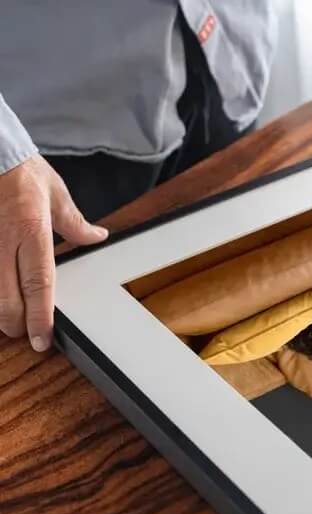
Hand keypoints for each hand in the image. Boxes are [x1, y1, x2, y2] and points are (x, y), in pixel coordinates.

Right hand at [0, 155, 107, 350]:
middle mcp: (3, 242)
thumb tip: (97, 236)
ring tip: (10, 320)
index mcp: (32, 232)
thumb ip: (74, 223)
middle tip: (24, 334)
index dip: (41, 317)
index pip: (40, 284)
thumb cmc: (20, 170)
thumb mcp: (55, 193)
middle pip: (6, 298)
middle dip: (15, 323)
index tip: (43, 339)